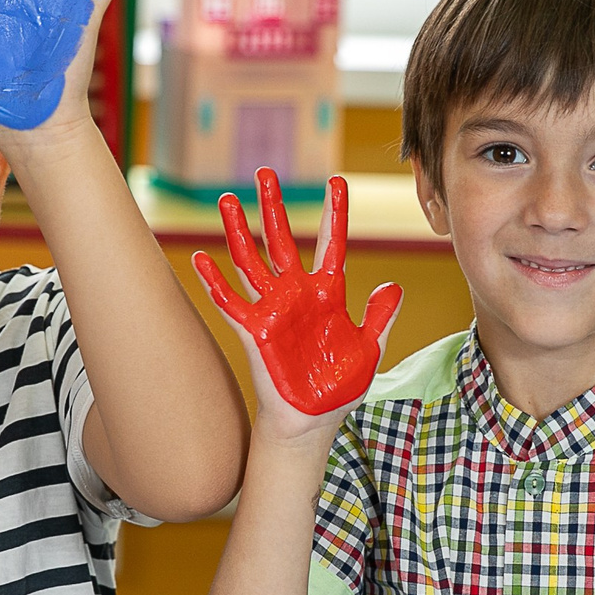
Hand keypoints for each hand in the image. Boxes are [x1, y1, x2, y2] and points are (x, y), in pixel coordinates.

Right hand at [194, 170, 402, 420]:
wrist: (313, 421)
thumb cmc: (338, 387)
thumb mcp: (369, 348)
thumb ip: (380, 317)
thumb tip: (393, 287)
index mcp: (328, 294)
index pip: (331, 243)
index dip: (334, 213)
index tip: (337, 181)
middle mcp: (297, 294)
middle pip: (282, 240)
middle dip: (274, 206)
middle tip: (266, 173)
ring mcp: (272, 309)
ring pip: (251, 261)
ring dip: (239, 231)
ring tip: (228, 200)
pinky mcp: (253, 331)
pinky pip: (230, 302)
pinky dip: (214, 282)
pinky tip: (201, 258)